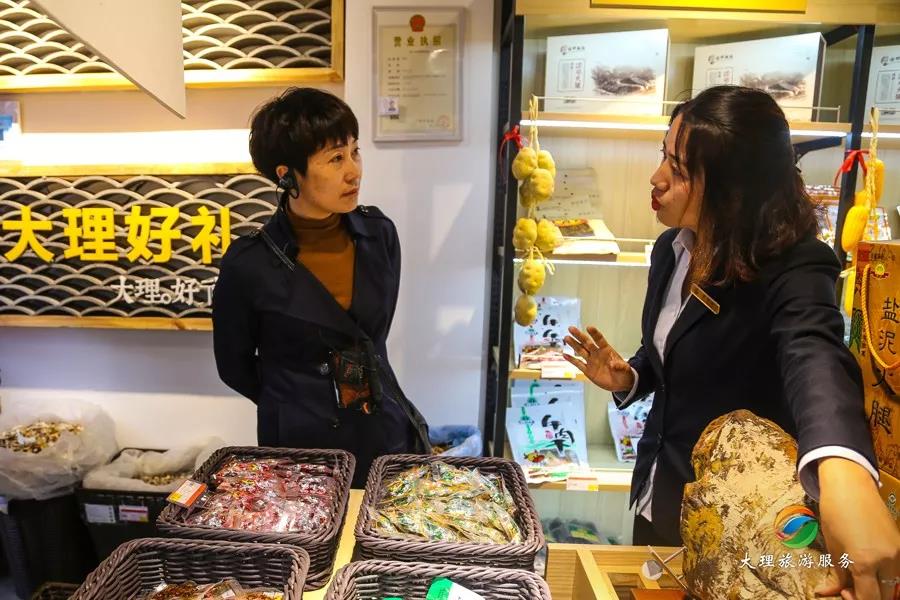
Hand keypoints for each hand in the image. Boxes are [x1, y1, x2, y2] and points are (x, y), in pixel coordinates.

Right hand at [563, 325, 634, 392]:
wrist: (621, 383)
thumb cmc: (625, 373)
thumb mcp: (626, 370)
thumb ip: (620, 366)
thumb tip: (614, 364)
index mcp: (607, 351)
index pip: (600, 340)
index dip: (595, 334)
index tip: (589, 328)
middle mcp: (597, 354)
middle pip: (587, 343)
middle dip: (579, 336)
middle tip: (571, 328)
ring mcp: (592, 361)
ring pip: (581, 351)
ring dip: (573, 345)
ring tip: (566, 337)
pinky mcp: (588, 371)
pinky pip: (578, 364)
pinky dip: (572, 360)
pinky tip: (565, 354)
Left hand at [815, 457, 899, 599]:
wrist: (850, 487)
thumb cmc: (835, 515)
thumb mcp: (833, 548)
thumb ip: (838, 576)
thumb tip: (830, 593)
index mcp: (864, 562)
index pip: (868, 599)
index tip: (844, 593)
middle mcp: (887, 560)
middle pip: (885, 596)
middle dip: (868, 597)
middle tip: (850, 587)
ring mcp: (898, 553)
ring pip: (893, 586)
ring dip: (878, 589)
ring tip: (859, 577)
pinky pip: (897, 571)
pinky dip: (885, 576)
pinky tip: (869, 568)